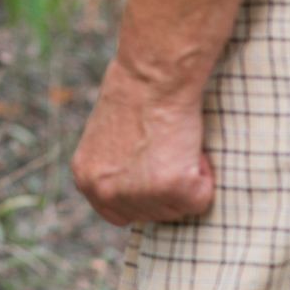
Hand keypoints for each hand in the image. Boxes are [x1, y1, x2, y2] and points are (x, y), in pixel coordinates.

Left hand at [70, 58, 215, 225]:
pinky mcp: (171, 188)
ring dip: (186, 178)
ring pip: (179, 209)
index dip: (143, 196)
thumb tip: (135, 181)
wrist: (153, 74)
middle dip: (168, 187)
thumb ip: (116, 167)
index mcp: (86, 179)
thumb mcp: (108, 137)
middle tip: (167, 146)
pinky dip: (204, 174)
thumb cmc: (135, 92)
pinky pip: (201, 198)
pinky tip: (188, 145)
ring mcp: (137, 194)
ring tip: (174, 141)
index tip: (154, 173)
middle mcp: (104, 193)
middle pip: (152, 215)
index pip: (118, 214)